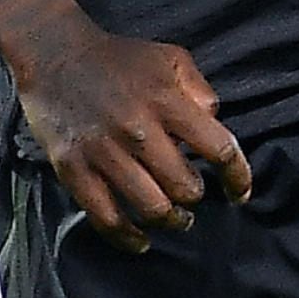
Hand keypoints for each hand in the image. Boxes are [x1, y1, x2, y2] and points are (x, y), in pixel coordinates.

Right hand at [8, 15, 251, 252]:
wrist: (56, 56)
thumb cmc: (121, 58)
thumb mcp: (173, 58)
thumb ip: (201, 90)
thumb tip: (215, 123)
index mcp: (168, 103)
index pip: (219, 149)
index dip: (238, 177)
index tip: (242, 193)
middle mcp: (138, 131)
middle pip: (184, 186)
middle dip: (197, 198)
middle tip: (195, 197)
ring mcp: (104, 153)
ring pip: (150, 208)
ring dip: (171, 221)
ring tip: (178, 220)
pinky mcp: (73, 170)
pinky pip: (105, 217)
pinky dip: (127, 237)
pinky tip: (141, 241)